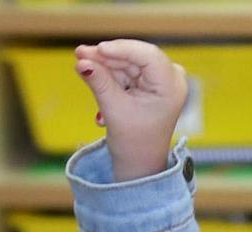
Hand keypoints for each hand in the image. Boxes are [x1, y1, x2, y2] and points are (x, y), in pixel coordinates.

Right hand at [74, 40, 188, 181]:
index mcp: (171, 86)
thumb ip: (99, 83)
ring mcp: (160, 80)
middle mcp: (171, 78)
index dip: (121, 49)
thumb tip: (82, 62)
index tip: (97, 49)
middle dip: (107, 57)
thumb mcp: (114, 111)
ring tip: (82, 65)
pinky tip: (94, 79)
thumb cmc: (134, 143)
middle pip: (135, 57)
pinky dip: (110, 76)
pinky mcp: (149, 83)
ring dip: (105, 66)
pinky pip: (127, 72)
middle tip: (80, 54)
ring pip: (128, 63)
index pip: (147, 55)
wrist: (139, 164)